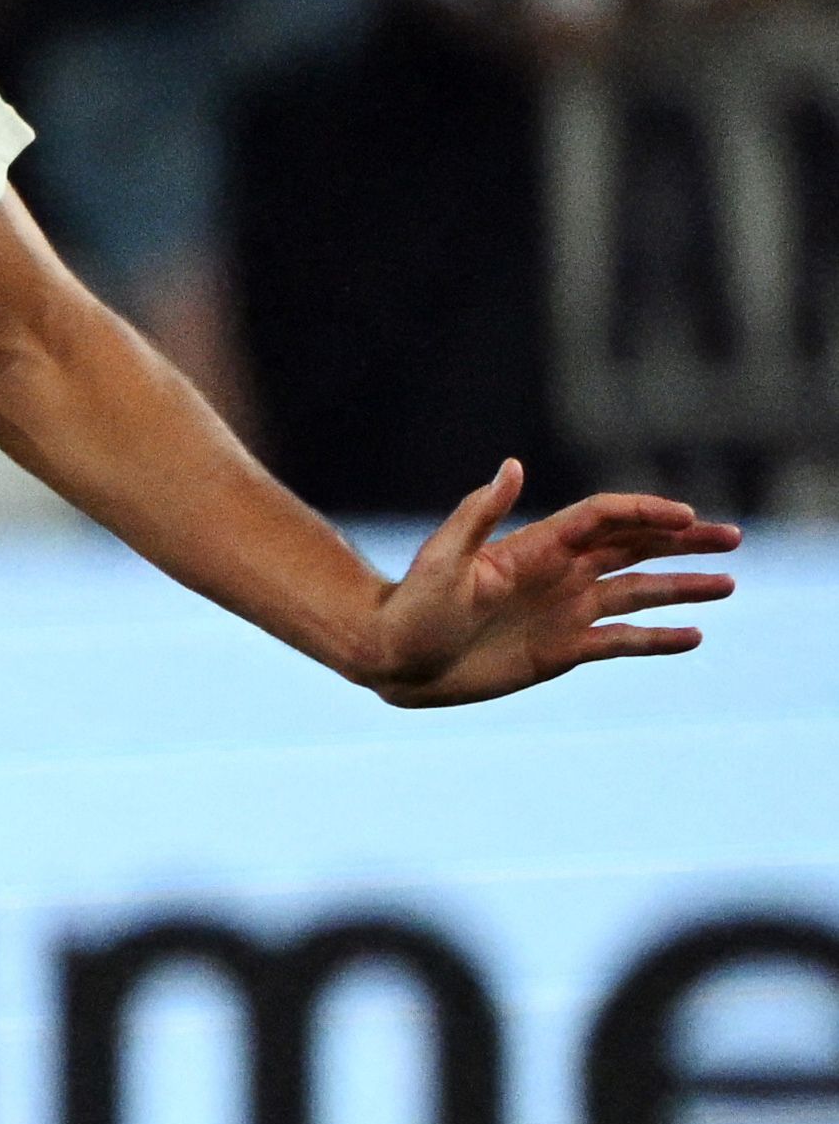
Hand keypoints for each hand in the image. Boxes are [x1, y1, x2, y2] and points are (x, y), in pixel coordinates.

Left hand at [359, 461, 736, 703]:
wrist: (394, 658)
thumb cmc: (411, 606)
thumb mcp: (443, 558)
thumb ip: (478, 514)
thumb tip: (510, 465)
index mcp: (536, 546)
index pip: (604, 519)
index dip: (646, 514)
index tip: (687, 519)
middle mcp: (559, 573)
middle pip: (634, 548)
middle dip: (683, 542)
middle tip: (731, 539)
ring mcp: (564, 610)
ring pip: (638, 592)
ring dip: (682, 587)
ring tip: (727, 584)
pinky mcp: (563, 649)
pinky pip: (622, 641)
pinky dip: (658, 638)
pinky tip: (693, 635)